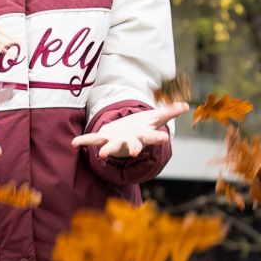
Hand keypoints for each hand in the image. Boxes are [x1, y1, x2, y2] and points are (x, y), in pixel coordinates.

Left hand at [72, 102, 186, 160]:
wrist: (125, 136)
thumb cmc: (142, 126)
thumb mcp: (155, 117)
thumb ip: (169, 112)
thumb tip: (186, 106)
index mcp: (143, 136)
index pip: (152, 137)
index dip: (158, 137)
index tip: (165, 138)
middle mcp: (130, 142)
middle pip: (134, 145)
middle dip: (135, 148)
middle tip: (137, 153)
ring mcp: (116, 141)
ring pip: (112, 147)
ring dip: (108, 150)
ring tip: (102, 155)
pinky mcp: (104, 138)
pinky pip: (92, 139)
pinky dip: (84, 140)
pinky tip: (74, 142)